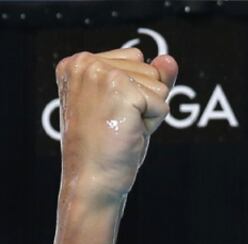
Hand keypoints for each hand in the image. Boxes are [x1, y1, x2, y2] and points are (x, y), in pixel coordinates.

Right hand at [54, 48, 178, 204]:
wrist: (93, 180)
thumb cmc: (107, 148)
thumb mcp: (129, 106)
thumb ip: (150, 79)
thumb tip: (169, 59)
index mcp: (78, 63)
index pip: (136, 60)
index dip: (135, 93)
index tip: (109, 115)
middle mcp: (85, 62)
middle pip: (149, 70)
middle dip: (143, 102)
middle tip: (116, 125)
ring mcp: (102, 73)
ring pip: (158, 85)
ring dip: (148, 112)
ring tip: (121, 128)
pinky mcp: (121, 89)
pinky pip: (162, 103)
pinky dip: (153, 123)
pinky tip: (128, 132)